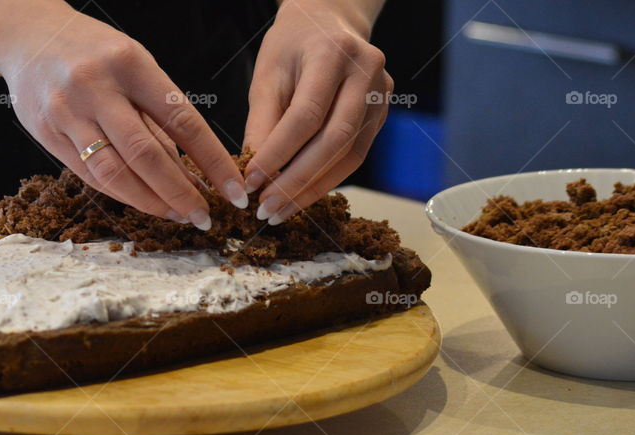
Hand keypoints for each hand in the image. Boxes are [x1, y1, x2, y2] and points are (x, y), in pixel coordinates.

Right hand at [0, 4, 247, 228]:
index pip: (182, 121)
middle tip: (203, 217)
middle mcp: (96, 87)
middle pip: (146, 154)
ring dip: (151, 202)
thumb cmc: (93, 52)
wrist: (27, 35)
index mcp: (130, 63)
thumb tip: (193, 171)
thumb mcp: (133, 64)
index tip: (233, 190)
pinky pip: (89, 175)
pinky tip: (143, 202)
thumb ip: (158, 112)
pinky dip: (121, 193)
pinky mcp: (46, 134)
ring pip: (114, 172)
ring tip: (176, 215)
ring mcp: (67, 112)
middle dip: (181, 192)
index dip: (213, 162)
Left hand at [243, 0, 390, 224]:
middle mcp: (366, 72)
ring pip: (349, 155)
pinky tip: (300, 196)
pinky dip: (326, 180)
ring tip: (280, 211)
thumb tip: (253, 174)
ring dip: (312, 189)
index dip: (278, 153)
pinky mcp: (383, 114)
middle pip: (335, 140)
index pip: (306, 115)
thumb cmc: (292, 47)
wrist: (329, 23)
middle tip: (267, 208)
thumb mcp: (267, 75)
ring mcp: (381, 93)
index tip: (251, 181)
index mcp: (332, 53)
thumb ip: (261, 122)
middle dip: (297, 181)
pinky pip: (355, 156)